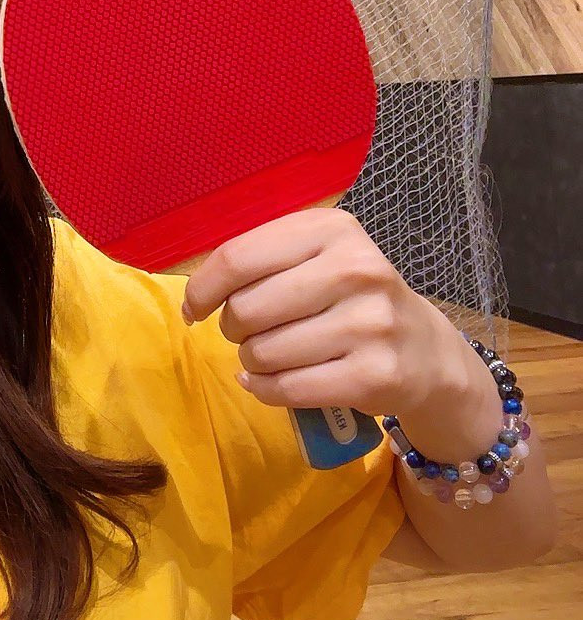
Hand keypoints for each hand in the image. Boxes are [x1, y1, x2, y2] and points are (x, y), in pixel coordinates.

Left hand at [179, 206, 463, 421]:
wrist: (426, 351)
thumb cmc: (351, 298)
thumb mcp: (316, 256)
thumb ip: (257, 262)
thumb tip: (194, 301)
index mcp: (332, 229)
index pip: (238, 258)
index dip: (202, 289)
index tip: (196, 307)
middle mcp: (356, 270)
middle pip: (246, 309)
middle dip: (234, 328)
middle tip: (252, 333)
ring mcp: (370, 324)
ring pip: (264, 353)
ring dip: (253, 362)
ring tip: (274, 355)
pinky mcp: (375, 376)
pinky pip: (287, 389)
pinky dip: (266, 390)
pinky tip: (273, 383)